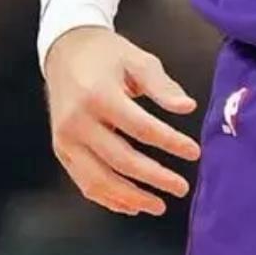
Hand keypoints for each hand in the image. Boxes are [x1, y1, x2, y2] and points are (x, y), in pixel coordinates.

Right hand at [45, 26, 200, 216]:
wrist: (66, 50)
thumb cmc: (108, 54)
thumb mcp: (138, 59)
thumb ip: (162, 86)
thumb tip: (188, 107)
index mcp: (98, 95)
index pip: (141, 128)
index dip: (170, 142)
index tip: (194, 152)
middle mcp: (77, 122)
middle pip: (120, 160)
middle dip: (154, 177)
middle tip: (182, 186)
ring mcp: (65, 140)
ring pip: (99, 180)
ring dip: (131, 197)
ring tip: (159, 204)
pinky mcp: (61, 151)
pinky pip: (84, 183)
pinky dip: (108, 198)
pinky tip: (130, 204)